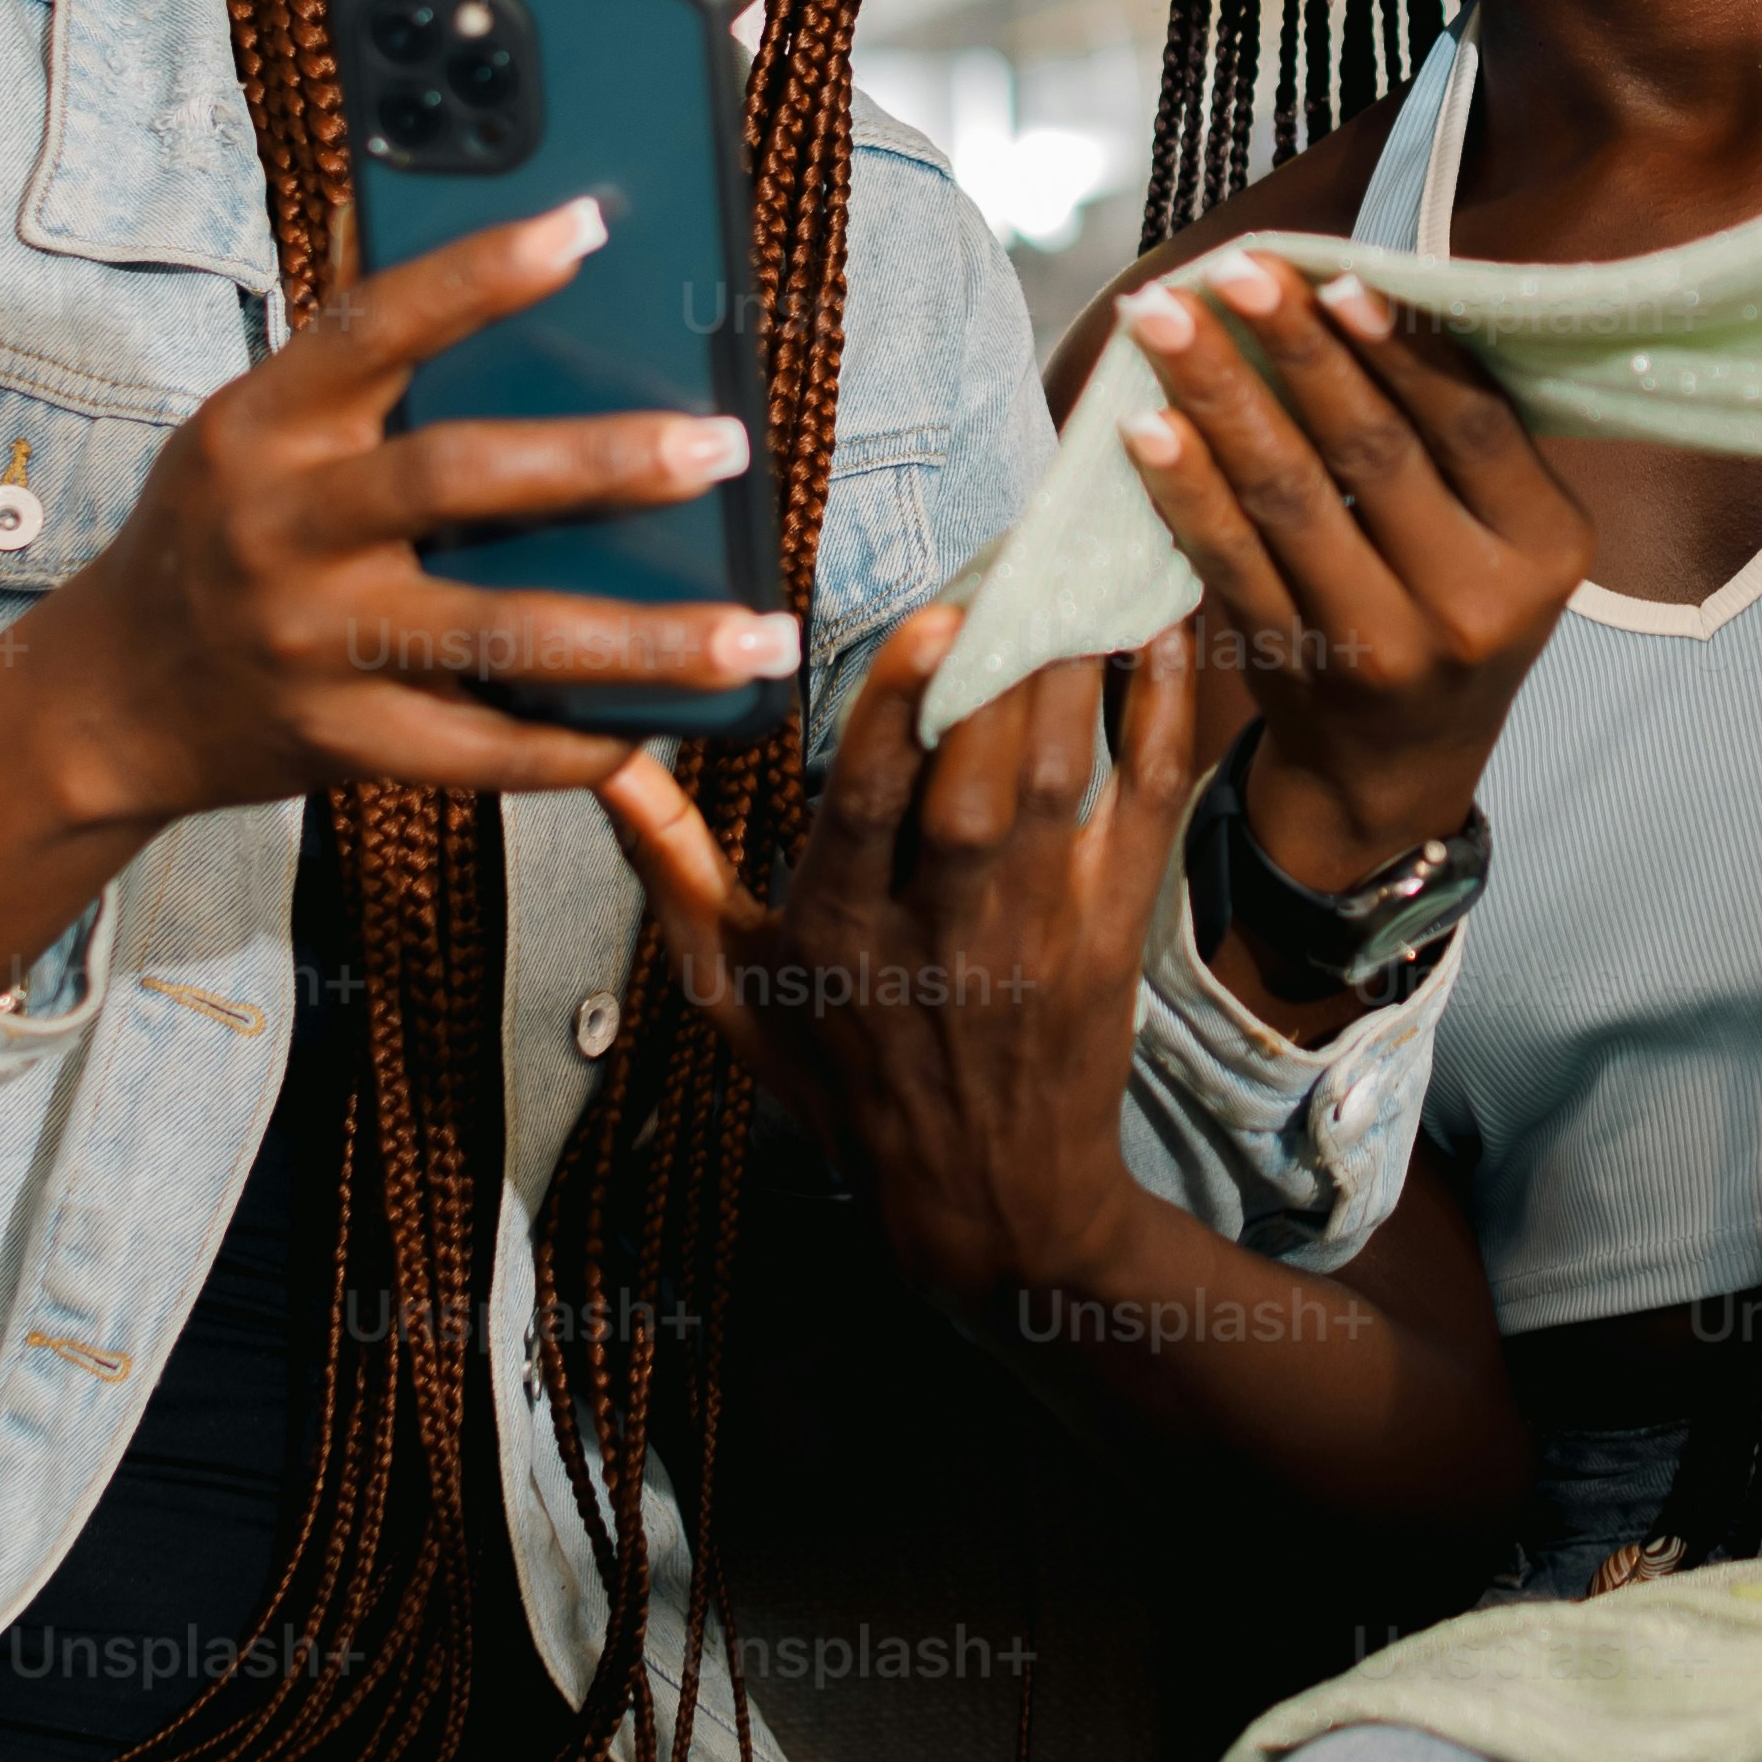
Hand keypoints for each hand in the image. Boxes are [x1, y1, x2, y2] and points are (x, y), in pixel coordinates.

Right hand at [0, 195, 794, 995]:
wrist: (109, 702)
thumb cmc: (217, 533)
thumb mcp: (250, 428)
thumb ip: (354, 363)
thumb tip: (462, 234)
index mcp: (262, 426)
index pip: (373, 326)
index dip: (477, 272)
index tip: (589, 222)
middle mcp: (281, 529)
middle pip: (456, 479)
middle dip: (601, 463)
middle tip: (723, 447)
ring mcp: (311, 643)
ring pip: (500, 634)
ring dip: (643, 640)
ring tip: (756, 629)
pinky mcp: (340, 744)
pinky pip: (484, 750)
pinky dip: (580, 743)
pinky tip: (668, 724)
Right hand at [608, 607, 1233, 1306]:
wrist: (987, 1202)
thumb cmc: (843, 1079)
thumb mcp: (729, 989)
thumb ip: (671, 866)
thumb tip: (602, 756)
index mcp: (838, 936)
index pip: (866, 808)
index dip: (896, 710)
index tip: (928, 616)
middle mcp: (940, 933)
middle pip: (975, 788)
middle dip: (998, 672)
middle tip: (1017, 560)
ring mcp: (1036, 933)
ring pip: (1059, 786)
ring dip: (1072, 676)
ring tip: (1076, 571)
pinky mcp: (1111, 934)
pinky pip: (1146, 811)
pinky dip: (1158, 720)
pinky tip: (1157, 634)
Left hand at [1110, 255, 1584, 890]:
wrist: (1399, 771)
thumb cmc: (1453, 609)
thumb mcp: (1505, 535)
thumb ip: (1460, 435)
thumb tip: (1361, 289)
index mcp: (1545, 548)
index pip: (1472, 426)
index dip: (1402, 348)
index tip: (1335, 274)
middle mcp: (1475, 602)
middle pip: (1374, 452)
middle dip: (1295, 347)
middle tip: (1234, 269)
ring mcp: (1383, 645)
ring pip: (1292, 499)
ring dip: (1219, 397)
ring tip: (1166, 319)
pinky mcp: (1301, 668)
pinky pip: (1232, 560)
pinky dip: (1185, 488)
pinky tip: (1146, 427)